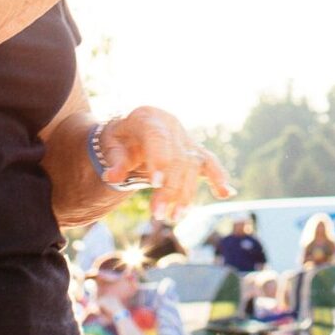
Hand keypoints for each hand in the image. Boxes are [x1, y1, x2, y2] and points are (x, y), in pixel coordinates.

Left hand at [97, 106, 234, 222]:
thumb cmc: (119, 139)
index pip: (157, 137)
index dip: (159, 159)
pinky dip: (218, 177)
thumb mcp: (109, 146)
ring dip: (187, 193)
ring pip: (192, 165)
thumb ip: (114, 161)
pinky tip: (226, 193)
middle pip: (177, 157)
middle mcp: (171, 125)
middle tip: (159, 214)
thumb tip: (112, 177)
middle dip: (170, 187)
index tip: (155, 184)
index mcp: (148, 117)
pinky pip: (209, 162)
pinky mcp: (194, 149)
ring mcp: (185, 137)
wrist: (132, 130)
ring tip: (175, 217)